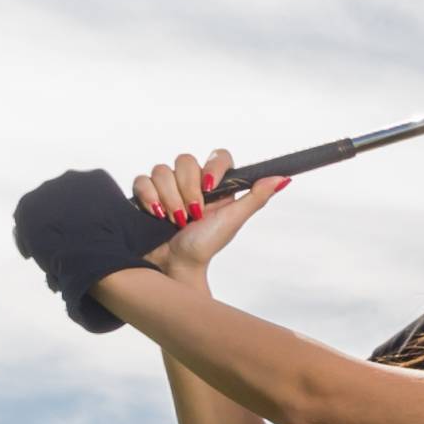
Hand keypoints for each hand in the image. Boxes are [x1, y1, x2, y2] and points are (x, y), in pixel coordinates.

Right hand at [131, 149, 290, 280]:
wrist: (174, 266)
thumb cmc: (205, 246)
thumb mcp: (232, 220)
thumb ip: (255, 197)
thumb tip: (283, 178)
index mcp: (215, 186)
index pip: (217, 157)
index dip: (212, 167)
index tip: (210, 187)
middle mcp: (191, 182)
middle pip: (185, 160)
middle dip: (187, 189)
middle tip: (193, 214)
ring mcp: (166, 187)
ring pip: (161, 170)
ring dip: (169, 199)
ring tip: (174, 221)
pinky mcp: (146, 195)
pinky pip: (141, 180)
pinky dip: (148, 198)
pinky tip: (155, 215)